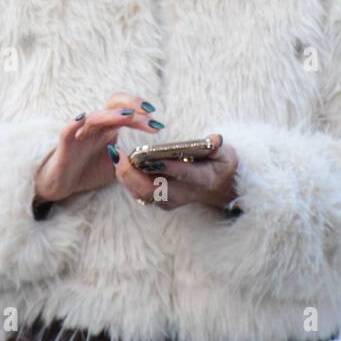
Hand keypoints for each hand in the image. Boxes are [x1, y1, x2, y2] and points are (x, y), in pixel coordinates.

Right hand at [33, 93, 160, 204]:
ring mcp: (80, 133)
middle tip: (150, 113)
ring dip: (111, 115)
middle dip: (132, 106)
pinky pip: (68, 131)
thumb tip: (155, 163)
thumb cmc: (89, 170)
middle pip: (113, 106)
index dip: (141, 113)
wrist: (62, 184)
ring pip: (94, 117)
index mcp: (108, 129)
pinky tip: (82, 118)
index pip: (126, 112)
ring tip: (128, 115)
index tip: (157, 123)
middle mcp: (95, 126)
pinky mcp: (65, 145)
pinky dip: (74, 123)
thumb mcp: (117, 168)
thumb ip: (133, 162)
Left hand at [109, 133, 238, 211]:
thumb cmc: (221, 166)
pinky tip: (118, 162)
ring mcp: (170, 200)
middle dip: (133, 174)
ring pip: (142, 193)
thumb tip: (215, 139)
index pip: (183, 174)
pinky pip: (139, 192)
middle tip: (118, 155)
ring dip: (125, 176)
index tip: (151, 157)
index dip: (168, 167)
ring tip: (114, 155)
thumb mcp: (226, 155)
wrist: (220, 189)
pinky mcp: (160, 201)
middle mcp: (183, 194)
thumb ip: (218, 147)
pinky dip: (126, 178)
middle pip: (153, 189)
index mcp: (202, 180)